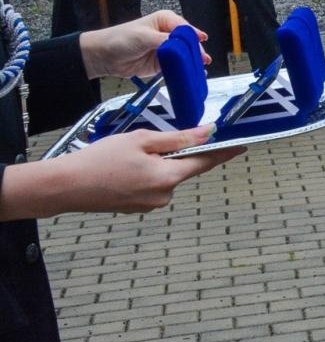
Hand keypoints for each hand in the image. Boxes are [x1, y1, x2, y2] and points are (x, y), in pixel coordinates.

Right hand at [50, 125, 243, 213]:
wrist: (64, 187)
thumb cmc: (100, 160)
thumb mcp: (142, 140)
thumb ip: (178, 138)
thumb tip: (208, 133)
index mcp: (168, 178)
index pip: (205, 162)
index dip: (224, 152)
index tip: (241, 146)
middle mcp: (164, 196)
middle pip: (182, 169)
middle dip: (172, 154)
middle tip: (145, 145)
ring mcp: (150, 205)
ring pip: (165, 177)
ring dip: (155, 164)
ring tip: (125, 159)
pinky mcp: (137, 208)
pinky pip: (151, 186)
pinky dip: (144, 175)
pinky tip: (122, 171)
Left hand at [79, 9, 209, 78]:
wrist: (103, 56)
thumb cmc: (119, 39)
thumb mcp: (144, 37)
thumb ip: (165, 40)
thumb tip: (182, 45)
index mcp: (165, 20)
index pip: (185, 28)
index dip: (194, 36)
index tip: (201, 42)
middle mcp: (168, 33)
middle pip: (188, 42)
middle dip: (196, 50)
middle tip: (202, 59)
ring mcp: (166, 49)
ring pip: (185, 55)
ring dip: (192, 61)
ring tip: (200, 67)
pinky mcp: (163, 63)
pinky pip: (177, 66)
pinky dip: (183, 70)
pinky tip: (191, 73)